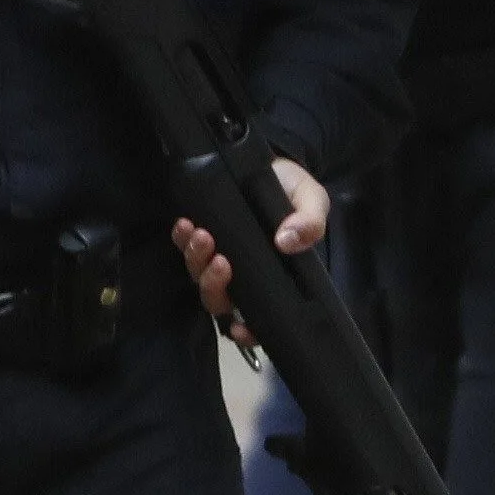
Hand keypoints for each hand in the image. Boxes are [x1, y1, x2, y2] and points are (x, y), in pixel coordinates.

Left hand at [170, 159, 332, 343]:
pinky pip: (186, 247)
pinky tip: (185, 225)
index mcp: (273, 276)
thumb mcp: (312, 201)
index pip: (258, 317)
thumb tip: (287, 241)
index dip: (247, 331)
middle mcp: (243, 274)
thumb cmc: (294, 190)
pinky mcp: (203, 235)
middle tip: (221, 260)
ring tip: (202, 236)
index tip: (239, 329)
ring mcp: (220, 256)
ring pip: (200, 276)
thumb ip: (309, 223)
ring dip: (197, 260)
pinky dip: (182, 240)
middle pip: (219, 300)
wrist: (271, 163)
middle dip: (214, 285)